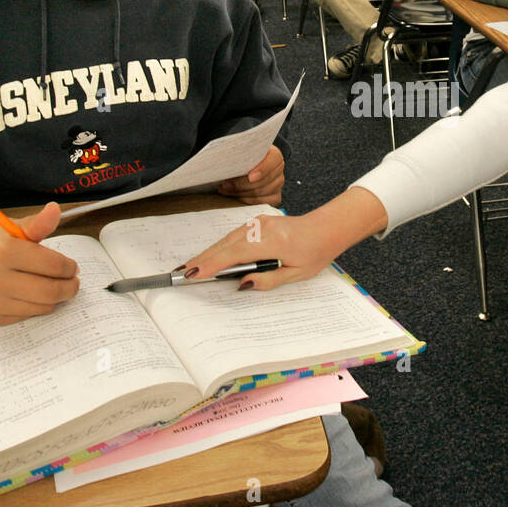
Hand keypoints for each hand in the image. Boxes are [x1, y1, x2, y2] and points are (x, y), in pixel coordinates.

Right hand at [0, 203, 79, 325]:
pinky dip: (36, 307)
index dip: (69, 267)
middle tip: (72, 282)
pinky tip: (32, 295)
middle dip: (69, 287)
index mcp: (3, 251)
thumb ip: (37, 224)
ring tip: (53, 286)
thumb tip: (55, 209)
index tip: (72, 267)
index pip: (53, 266)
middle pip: (50, 291)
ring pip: (42, 307)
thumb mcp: (12, 229)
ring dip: (54, 298)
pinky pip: (27, 316)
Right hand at [181, 188, 387, 291]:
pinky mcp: (257, 222)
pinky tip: (209, 255)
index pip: (235, 254)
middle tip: (181, 272)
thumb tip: (242, 284)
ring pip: (227, 239)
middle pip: (226, 245)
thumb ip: (268, 279)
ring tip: (190, 267)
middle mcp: (262, 229)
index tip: (194, 272)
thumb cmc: (315, 252)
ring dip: (208, 253)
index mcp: (273, 242)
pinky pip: (233, 235)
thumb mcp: (297, 274)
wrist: (326, 228)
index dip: (213, 263)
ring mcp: (258, 223)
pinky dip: (220, 246)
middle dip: (203, 259)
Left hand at [218, 145, 284, 205]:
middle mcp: (279, 170)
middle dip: (242, 184)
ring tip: (226, 189)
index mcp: (274, 156)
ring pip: (260, 193)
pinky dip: (247, 200)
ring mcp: (278, 185)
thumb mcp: (243, 152)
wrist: (247, 166)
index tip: (250, 177)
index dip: (262, 170)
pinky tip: (236, 196)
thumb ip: (240, 155)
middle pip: (264, 181)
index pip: (273, 161)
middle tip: (225, 184)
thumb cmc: (244, 158)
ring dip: (240, 193)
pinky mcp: (275, 197)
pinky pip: (262, 203)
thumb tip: (226, 162)